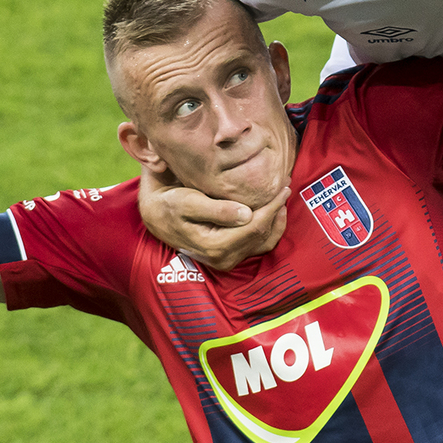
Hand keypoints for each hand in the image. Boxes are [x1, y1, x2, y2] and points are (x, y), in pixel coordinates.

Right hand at [137, 165, 289, 268]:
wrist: (157, 215)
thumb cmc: (171, 204)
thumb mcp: (188, 202)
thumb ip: (217, 210)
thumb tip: (246, 214)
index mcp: (215, 246)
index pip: (254, 226)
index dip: (271, 206)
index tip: (282, 185)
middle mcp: (224, 258)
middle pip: (262, 234)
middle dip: (276, 209)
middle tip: (285, 184)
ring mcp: (228, 259)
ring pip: (264, 241)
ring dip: (276, 218)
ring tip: (282, 195)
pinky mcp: (230, 255)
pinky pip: (259, 244)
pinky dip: (270, 227)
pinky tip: (274, 210)